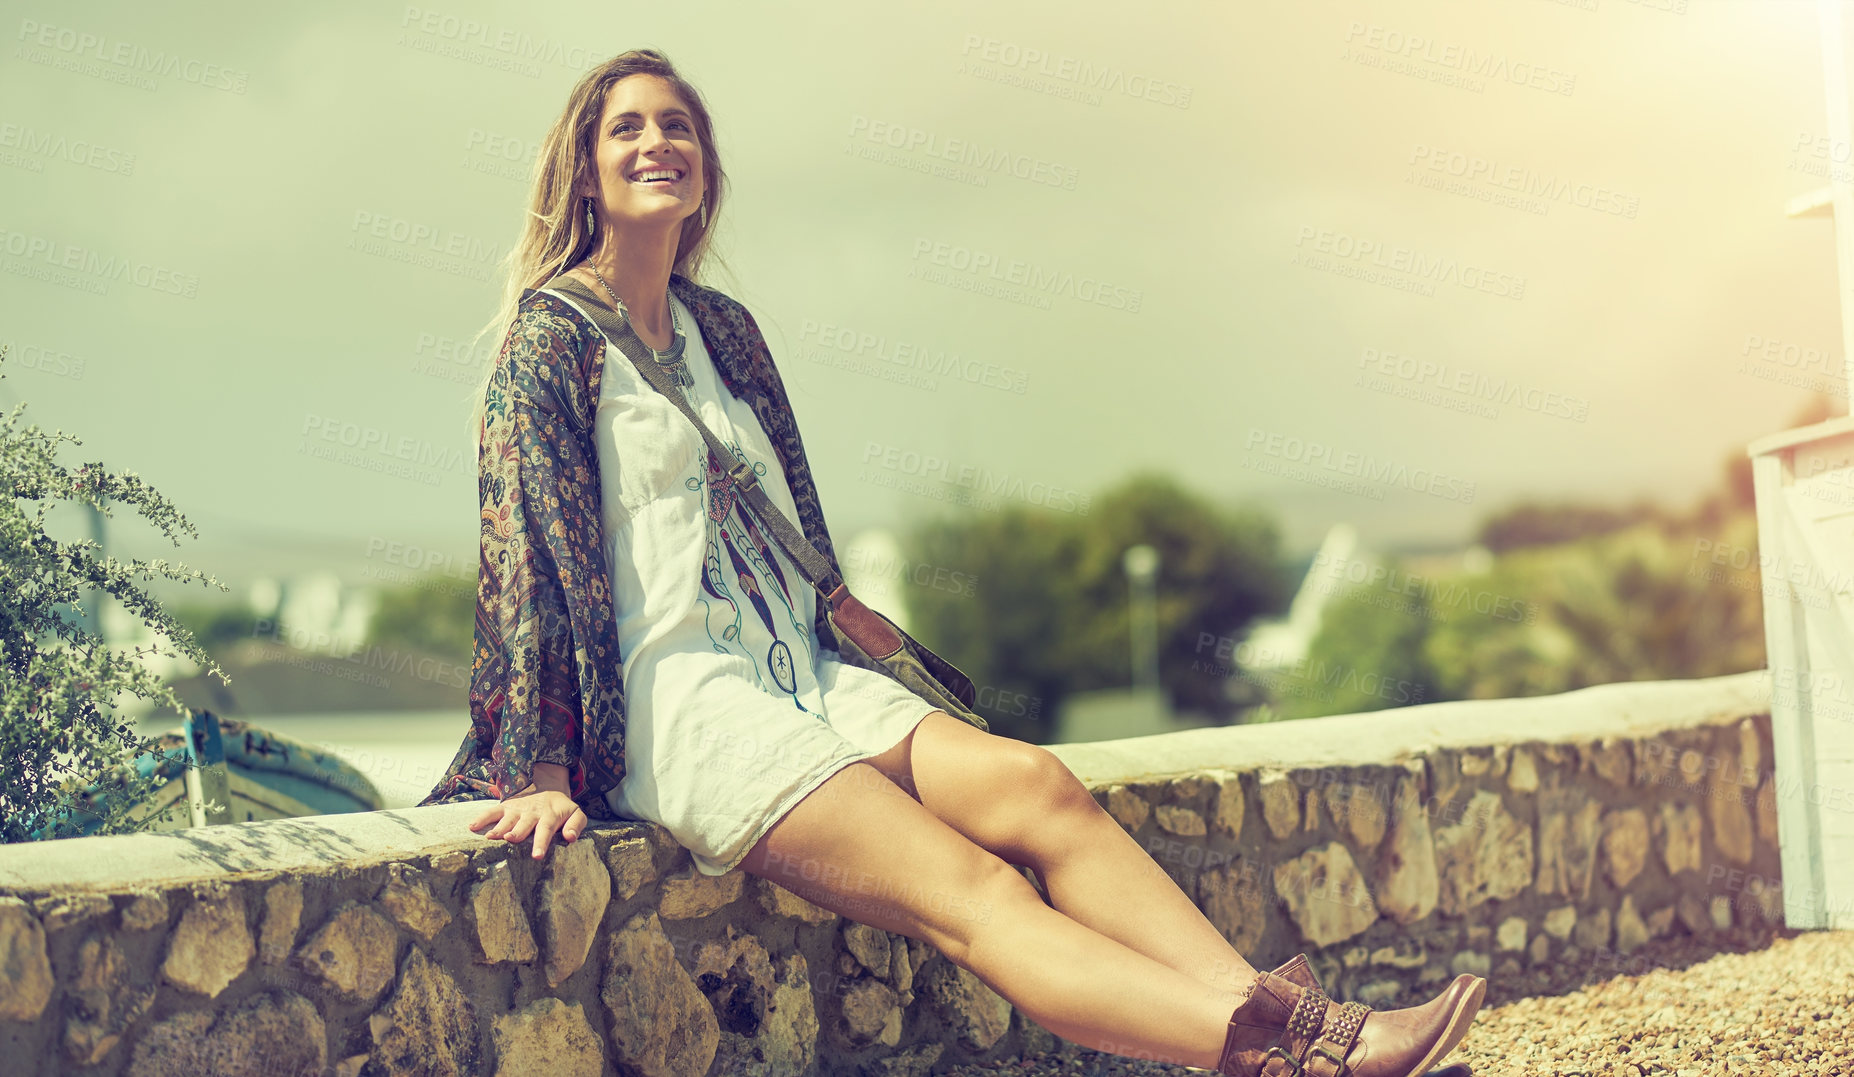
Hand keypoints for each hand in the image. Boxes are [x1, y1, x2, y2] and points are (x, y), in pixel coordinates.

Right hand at [469, 785, 587, 859]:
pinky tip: (472, 826)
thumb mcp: (576, 813)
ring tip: (491, 837)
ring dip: (499, 827)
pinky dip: (482, 818)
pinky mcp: (506, 807)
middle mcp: (532, 813)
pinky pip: (492, 811)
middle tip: (510, 839)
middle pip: (524, 824)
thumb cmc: (561, 809)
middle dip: (517, 832)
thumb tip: (570, 838)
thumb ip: (576, 825)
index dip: (541, 842)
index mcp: (550, 816)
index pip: (546, 830)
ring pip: (507, 819)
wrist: (548, 787)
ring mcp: (517, 810)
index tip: (537, 856)